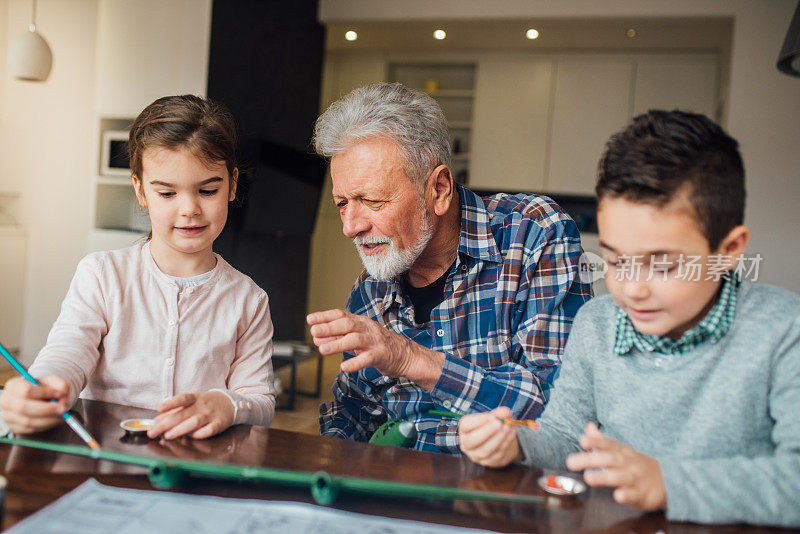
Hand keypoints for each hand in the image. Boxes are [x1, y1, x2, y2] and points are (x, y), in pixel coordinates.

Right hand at [0, 375, 68, 433]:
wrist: (39, 398)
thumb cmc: (44, 388)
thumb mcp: (53, 381)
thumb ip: (60, 385)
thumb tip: (62, 396)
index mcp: (13, 386)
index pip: (26, 391)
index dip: (44, 393)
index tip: (59, 394)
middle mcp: (6, 401)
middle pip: (23, 408)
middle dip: (46, 410)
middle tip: (63, 409)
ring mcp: (8, 416)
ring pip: (28, 421)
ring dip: (48, 420)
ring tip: (62, 415)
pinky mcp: (13, 427)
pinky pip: (30, 430)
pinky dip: (45, 426)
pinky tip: (54, 420)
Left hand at [147, 391, 233, 439]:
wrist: (230, 403)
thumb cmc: (205, 404)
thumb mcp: (192, 402)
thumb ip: (174, 411)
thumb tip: (157, 420)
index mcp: (195, 398)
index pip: (182, 399)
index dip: (171, 403)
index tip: (159, 409)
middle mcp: (203, 406)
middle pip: (183, 414)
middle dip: (166, 424)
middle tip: (153, 432)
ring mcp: (211, 415)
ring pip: (195, 422)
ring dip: (180, 429)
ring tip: (167, 436)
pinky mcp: (219, 424)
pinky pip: (209, 430)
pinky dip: (200, 434)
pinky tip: (191, 437)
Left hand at [307, 309, 444, 388]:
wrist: (406, 355)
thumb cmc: (379, 346)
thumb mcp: (358, 339)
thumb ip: (339, 338)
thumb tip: (317, 338)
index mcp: (361, 322)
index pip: (341, 315)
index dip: (325, 316)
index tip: (309, 319)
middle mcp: (367, 329)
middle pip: (347, 324)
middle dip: (329, 327)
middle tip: (314, 331)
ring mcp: (375, 341)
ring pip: (355, 340)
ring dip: (338, 344)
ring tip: (322, 349)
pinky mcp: (382, 355)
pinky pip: (367, 358)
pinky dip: (356, 363)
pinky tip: (344, 367)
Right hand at [458, 407, 520, 467]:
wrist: (500, 441)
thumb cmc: (492, 427)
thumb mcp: (493, 418)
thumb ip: (498, 414)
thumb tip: (505, 412)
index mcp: (464, 430)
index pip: (466, 426)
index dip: (479, 421)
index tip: (492, 416)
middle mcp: (467, 445)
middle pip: (472, 440)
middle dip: (486, 431)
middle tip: (499, 423)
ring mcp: (477, 456)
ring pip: (486, 450)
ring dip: (498, 438)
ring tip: (508, 428)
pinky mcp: (489, 462)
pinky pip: (497, 455)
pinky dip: (506, 443)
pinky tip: (511, 434)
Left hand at [566, 422, 665, 510]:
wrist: (667, 479)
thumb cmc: (635, 464)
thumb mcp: (620, 450)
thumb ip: (602, 440)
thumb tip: (588, 426)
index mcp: (621, 452)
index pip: (607, 444)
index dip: (595, 441)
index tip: (582, 440)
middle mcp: (627, 463)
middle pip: (609, 459)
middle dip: (590, 459)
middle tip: (571, 462)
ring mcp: (635, 478)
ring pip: (620, 477)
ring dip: (604, 477)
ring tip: (589, 477)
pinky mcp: (642, 494)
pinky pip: (634, 495)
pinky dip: (627, 495)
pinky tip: (618, 496)